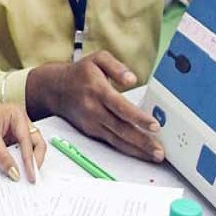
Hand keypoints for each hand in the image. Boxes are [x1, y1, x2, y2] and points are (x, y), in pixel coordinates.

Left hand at [0, 103, 45, 182]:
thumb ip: (3, 155)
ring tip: (25, 177)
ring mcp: (14, 134)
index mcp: (17, 115)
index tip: (30, 172)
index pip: (28, 139)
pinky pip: (17, 155)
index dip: (30, 157)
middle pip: (35, 143)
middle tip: (32, 176)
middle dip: (34, 160)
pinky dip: (17, 163)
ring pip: (27, 150)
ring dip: (27, 163)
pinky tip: (15, 172)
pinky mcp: (8, 144)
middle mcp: (19, 124)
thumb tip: (15, 172)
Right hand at [26, 52, 163, 161]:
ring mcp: (92, 123)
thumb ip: (116, 66)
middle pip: (120, 128)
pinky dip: (127, 149)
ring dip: (137, 150)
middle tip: (159, 151)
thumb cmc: (80, 73)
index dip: (137, 117)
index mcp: (98, 90)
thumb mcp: (98, 59)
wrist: (55, 88)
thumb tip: (131, 79)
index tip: (154, 126)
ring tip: (155, 156)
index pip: (120, 106)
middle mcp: (94, 109)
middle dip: (142, 141)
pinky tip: (140, 153)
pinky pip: (111, 142)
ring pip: (116, 140)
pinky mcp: (91, 131)